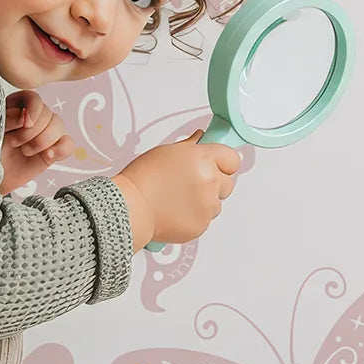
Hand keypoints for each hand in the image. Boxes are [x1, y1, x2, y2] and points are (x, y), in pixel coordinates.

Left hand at [0, 89, 73, 194]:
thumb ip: (7, 120)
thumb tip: (24, 116)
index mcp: (16, 106)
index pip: (34, 98)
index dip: (33, 110)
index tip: (24, 124)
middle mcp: (33, 117)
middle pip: (47, 113)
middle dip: (32, 132)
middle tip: (15, 144)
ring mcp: (44, 133)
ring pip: (59, 126)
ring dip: (43, 141)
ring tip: (25, 151)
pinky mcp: (52, 150)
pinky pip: (68, 144)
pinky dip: (61, 149)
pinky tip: (48, 156)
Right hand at [112, 128, 239, 248]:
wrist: (131, 208)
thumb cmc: (142, 179)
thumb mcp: (165, 152)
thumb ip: (189, 146)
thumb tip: (200, 138)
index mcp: (202, 158)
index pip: (232, 159)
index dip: (224, 163)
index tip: (218, 166)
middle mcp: (209, 180)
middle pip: (227, 183)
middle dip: (214, 184)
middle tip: (191, 185)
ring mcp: (207, 205)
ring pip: (217, 203)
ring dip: (204, 202)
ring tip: (178, 199)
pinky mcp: (202, 224)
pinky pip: (206, 220)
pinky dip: (195, 217)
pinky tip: (176, 211)